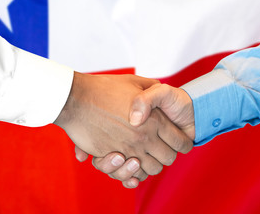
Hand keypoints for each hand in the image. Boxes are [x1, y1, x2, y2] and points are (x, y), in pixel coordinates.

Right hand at [55, 73, 192, 175]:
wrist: (75, 98)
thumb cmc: (104, 87)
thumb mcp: (135, 82)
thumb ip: (152, 89)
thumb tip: (160, 97)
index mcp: (155, 120)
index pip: (180, 142)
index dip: (184, 144)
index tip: (180, 143)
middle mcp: (144, 137)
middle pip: (168, 159)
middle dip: (168, 155)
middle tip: (161, 148)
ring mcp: (127, 149)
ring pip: (151, 170)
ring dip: (151, 165)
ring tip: (146, 156)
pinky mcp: (110, 157)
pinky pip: (129, 176)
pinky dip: (133, 176)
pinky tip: (132, 166)